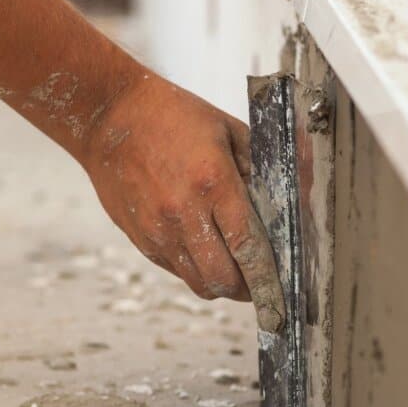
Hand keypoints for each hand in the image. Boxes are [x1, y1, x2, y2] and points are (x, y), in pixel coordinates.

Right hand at [82, 74, 283, 331]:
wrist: (108, 117)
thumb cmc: (172, 117)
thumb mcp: (227, 129)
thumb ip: (263, 165)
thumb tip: (299, 192)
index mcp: (212, 182)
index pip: (248, 246)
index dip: (268, 276)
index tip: (281, 289)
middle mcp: (183, 213)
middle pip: (223, 279)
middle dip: (247, 289)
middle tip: (260, 282)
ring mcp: (157, 230)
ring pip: (198, 284)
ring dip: (221, 284)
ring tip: (235, 271)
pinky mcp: (140, 238)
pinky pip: (176, 271)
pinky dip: (195, 270)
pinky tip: (205, 251)